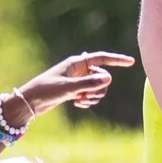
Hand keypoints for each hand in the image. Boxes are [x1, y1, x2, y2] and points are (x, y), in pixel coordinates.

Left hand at [16, 51, 135, 116]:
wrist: (30, 102)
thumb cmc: (46, 90)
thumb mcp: (68, 88)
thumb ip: (88, 84)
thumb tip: (108, 79)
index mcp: (77, 62)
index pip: (102, 58)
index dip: (117, 60)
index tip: (131, 62)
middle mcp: (79, 70)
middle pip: (102, 77)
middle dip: (99, 88)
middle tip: (87, 96)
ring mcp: (77, 80)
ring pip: (98, 88)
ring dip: (94, 96)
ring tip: (80, 101)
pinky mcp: (75, 91)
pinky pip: (91, 95)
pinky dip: (88, 101)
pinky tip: (77, 104)